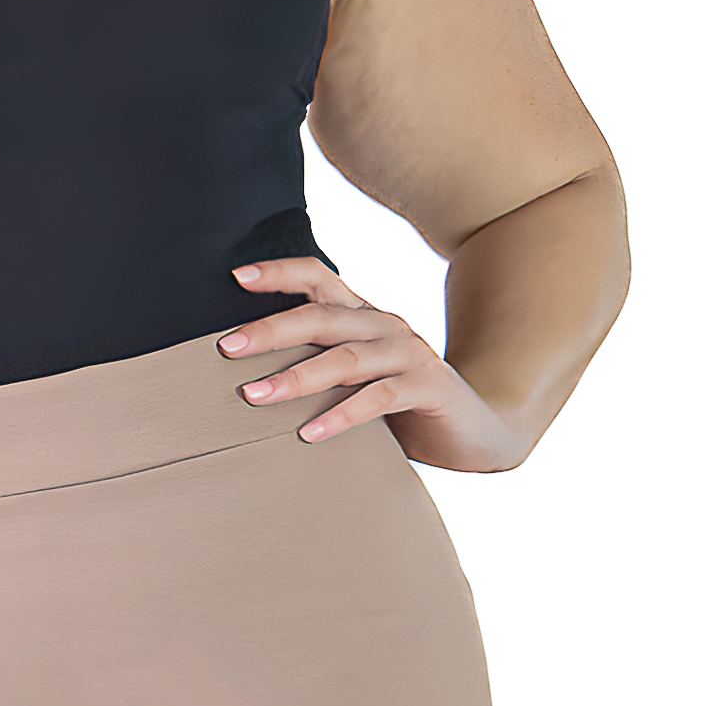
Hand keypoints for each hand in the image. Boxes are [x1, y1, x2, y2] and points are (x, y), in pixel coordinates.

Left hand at [219, 258, 510, 472]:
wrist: (476, 431)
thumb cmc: (402, 408)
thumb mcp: (355, 381)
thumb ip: (317, 370)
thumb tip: (246, 381)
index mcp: (363, 316)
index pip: (319, 279)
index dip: (280, 272)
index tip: (237, 277)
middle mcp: (385, 325)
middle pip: (322, 317)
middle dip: (271, 331)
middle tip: (228, 348)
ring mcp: (409, 353)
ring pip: (346, 357)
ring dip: (297, 377)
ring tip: (255, 396)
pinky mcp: (429, 387)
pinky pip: (379, 397)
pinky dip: (341, 415)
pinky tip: (309, 433)